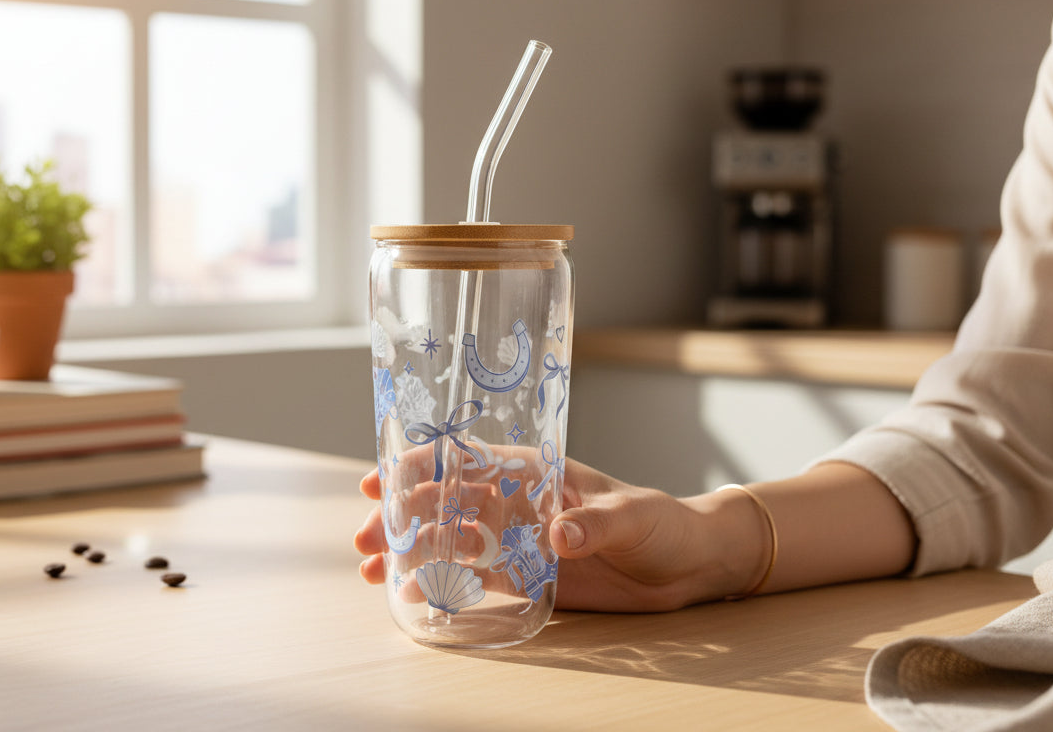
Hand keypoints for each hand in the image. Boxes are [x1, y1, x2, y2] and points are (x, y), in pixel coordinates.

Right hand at [354, 456, 762, 612]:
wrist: (686, 565)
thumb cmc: (662, 522)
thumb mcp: (632, 516)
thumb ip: (595, 524)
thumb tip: (559, 535)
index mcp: (535, 471)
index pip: (469, 459)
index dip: (421, 465)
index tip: (382, 477)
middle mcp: (517, 502)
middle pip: (445, 502)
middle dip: (401, 514)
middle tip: (365, 535)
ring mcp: (516, 541)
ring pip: (449, 541)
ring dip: (409, 550)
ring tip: (371, 568)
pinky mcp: (525, 578)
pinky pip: (471, 580)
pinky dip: (437, 584)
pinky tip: (406, 594)